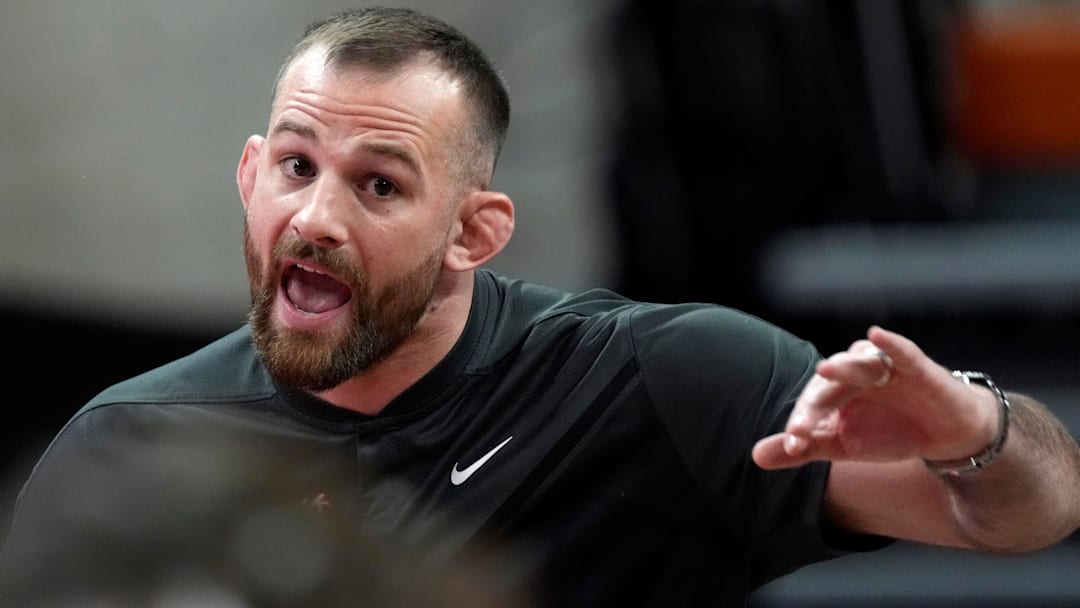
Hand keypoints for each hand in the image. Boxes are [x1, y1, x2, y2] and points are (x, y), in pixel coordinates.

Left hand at [752, 326, 999, 469]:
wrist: (945, 437)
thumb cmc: (889, 434)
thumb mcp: (841, 446)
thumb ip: (801, 449)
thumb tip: (755, 457)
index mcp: (833, 391)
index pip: (811, 404)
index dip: (802, 423)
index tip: (794, 446)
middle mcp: (853, 374)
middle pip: (829, 385)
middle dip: (816, 406)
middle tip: (803, 430)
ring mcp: (884, 367)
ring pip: (859, 363)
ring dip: (843, 367)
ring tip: (826, 370)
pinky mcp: (917, 366)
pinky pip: (901, 350)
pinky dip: (890, 343)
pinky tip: (877, 335)